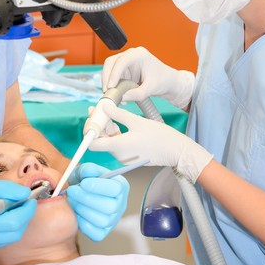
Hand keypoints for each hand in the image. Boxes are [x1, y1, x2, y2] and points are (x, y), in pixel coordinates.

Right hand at [0, 180, 35, 255]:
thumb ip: (4, 189)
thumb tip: (25, 193)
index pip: (14, 223)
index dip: (27, 210)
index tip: (32, 197)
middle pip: (15, 233)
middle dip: (24, 216)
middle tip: (25, 200)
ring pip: (8, 238)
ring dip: (17, 222)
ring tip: (13, 206)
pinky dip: (6, 228)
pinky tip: (0, 215)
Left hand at [66, 162, 129, 241]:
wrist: (80, 195)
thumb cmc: (86, 182)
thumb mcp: (86, 171)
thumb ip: (88, 169)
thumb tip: (88, 171)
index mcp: (121, 186)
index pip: (116, 189)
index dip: (99, 186)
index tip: (83, 183)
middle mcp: (120, 204)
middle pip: (110, 206)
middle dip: (87, 198)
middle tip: (72, 191)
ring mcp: (113, 220)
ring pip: (102, 221)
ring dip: (83, 210)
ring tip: (72, 201)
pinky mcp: (103, 232)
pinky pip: (95, 233)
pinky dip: (83, 224)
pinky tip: (77, 213)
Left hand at [90, 102, 212, 183]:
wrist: (175, 150)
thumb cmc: (159, 136)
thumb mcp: (137, 121)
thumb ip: (118, 114)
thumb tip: (103, 107)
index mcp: (118, 146)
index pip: (92, 143)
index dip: (90, 130)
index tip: (92, 116)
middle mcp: (118, 155)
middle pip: (100, 140)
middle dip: (98, 124)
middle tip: (97, 109)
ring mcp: (124, 157)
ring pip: (109, 141)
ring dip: (107, 127)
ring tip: (108, 112)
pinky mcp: (130, 156)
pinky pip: (117, 144)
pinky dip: (115, 133)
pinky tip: (117, 122)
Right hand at [102, 47, 194, 109]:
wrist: (168, 82)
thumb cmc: (163, 81)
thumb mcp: (151, 88)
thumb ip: (137, 94)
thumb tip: (122, 98)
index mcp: (139, 54)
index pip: (121, 61)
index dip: (114, 73)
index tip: (110, 86)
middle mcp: (131, 55)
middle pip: (111, 62)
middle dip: (107, 77)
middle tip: (107, 92)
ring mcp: (126, 62)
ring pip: (109, 69)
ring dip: (108, 82)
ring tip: (112, 96)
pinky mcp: (124, 71)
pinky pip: (113, 76)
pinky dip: (112, 85)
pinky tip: (118, 96)